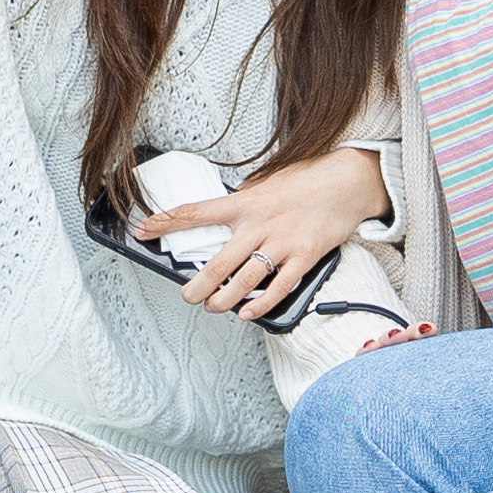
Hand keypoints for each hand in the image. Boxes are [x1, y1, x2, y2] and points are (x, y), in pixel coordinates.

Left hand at [140, 147, 388, 320]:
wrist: (348, 181)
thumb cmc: (307, 179)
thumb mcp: (268, 181)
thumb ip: (245, 199)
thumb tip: (224, 214)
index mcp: (246, 202)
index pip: (197, 212)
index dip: (166, 222)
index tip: (143, 229)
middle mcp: (260, 224)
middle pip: (219, 262)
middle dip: (196, 285)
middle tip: (186, 296)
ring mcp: (283, 243)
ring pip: (245, 281)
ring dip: (224, 300)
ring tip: (213, 307)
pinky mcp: (305, 257)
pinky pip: (280, 287)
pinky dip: (262, 305)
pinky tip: (249, 313)